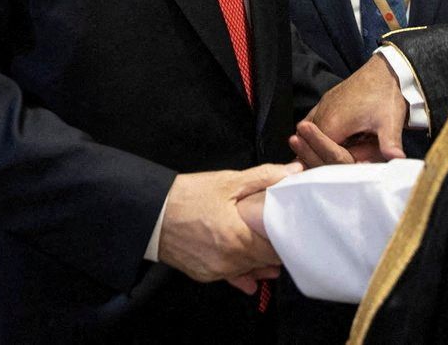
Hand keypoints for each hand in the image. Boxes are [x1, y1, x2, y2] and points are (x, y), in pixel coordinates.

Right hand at [158, 162, 299, 294]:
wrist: (150, 214)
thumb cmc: (188, 196)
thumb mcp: (228, 181)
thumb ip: (264, 177)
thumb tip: (294, 171)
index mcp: (238, 239)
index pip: (277, 250)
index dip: (289, 240)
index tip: (296, 229)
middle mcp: (229, 261)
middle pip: (264, 263)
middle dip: (277, 251)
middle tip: (287, 236)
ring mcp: (215, 271)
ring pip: (249, 271)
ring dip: (260, 263)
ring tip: (270, 251)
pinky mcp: (203, 274)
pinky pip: (230, 277)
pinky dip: (241, 272)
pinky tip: (249, 272)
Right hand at [290, 53, 406, 166]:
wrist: (387, 69)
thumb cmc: (387, 94)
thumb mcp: (390, 122)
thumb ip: (390, 143)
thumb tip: (397, 159)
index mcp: (333, 123)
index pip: (323, 153)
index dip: (333, 164)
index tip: (345, 167)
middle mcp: (323, 113)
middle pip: (315, 144)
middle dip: (327, 155)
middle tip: (341, 162)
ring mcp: (324, 104)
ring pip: (314, 132)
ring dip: (322, 143)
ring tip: (334, 153)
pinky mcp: (328, 99)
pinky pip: (315, 119)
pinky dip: (319, 131)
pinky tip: (331, 138)